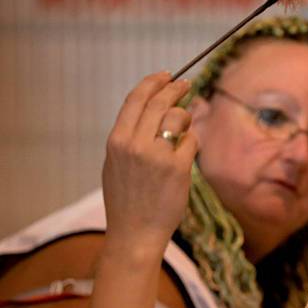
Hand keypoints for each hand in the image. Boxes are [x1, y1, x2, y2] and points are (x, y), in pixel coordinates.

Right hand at [101, 71, 197, 252]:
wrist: (134, 232)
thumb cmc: (126, 199)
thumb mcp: (115, 163)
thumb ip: (131, 136)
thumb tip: (153, 109)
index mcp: (116, 140)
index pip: (136, 98)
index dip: (153, 82)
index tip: (165, 75)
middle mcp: (135, 144)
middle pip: (160, 101)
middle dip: (176, 88)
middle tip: (186, 84)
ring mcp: (157, 155)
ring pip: (178, 117)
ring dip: (185, 118)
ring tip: (184, 128)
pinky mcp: (178, 168)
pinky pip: (191, 141)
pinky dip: (191, 143)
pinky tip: (186, 153)